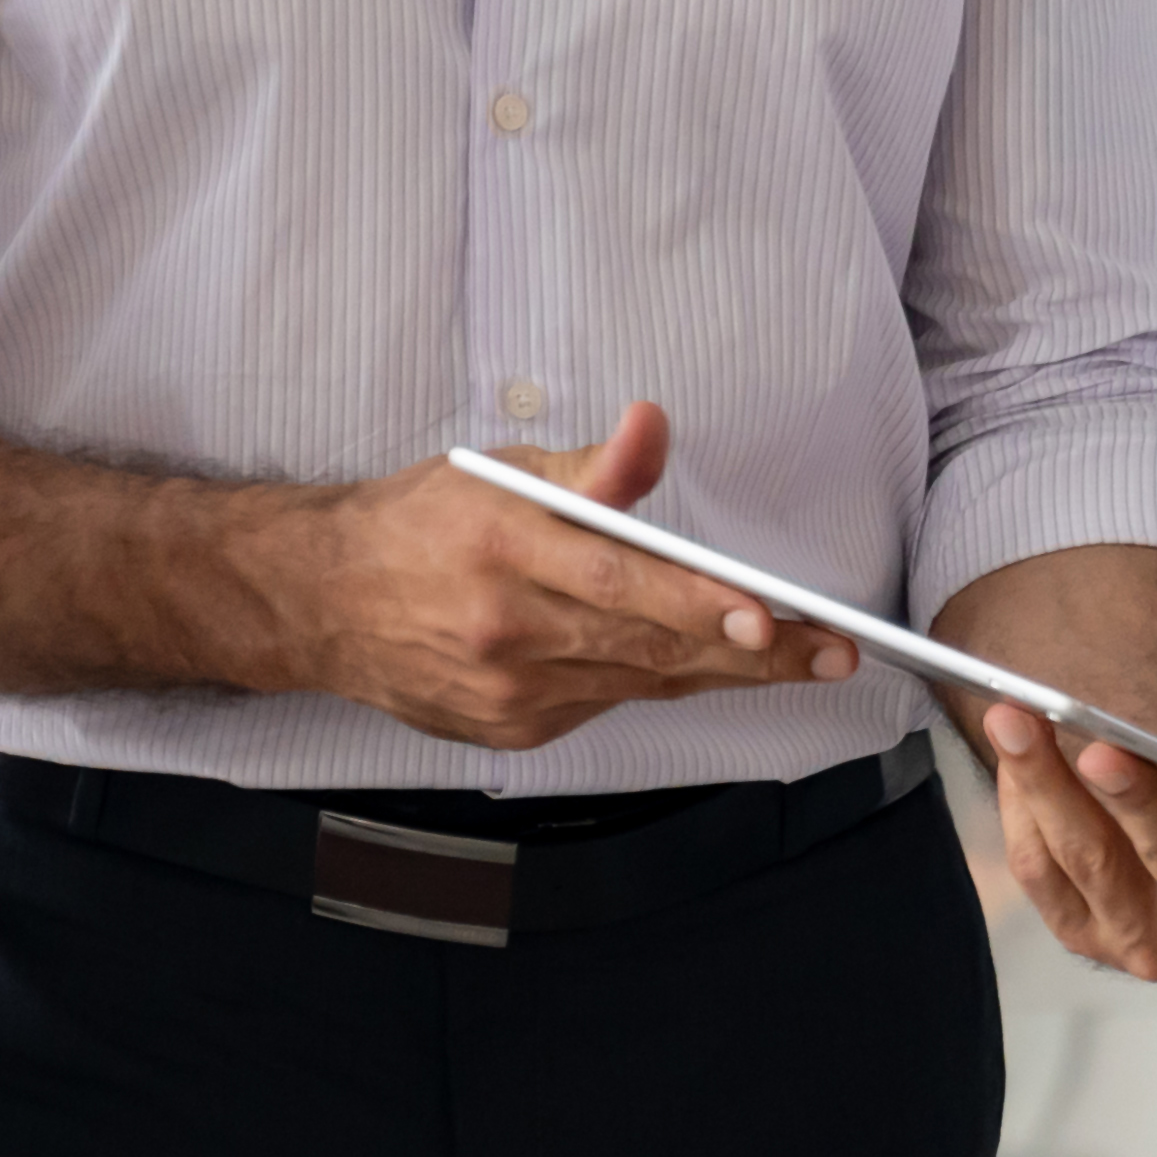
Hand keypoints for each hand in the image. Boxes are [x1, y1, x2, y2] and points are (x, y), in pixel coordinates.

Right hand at [244, 400, 854, 751]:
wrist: (323, 601)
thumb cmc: (421, 523)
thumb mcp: (498, 471)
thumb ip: (591, 468)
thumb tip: (652, 428)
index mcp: (502, 549)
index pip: (619, 584)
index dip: (699, 604)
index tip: (769, 615)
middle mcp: (504, 630)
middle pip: (648, 647)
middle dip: (752, 651)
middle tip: (832, 648)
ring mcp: (507, 691)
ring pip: (639, 681)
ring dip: (721, 669)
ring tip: (798, 655)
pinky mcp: (509, 729)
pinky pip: (604, 704)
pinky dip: (652, 681)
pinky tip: (700, 665)